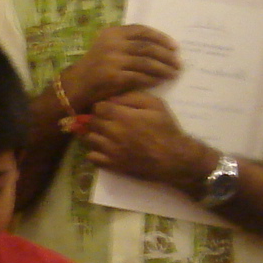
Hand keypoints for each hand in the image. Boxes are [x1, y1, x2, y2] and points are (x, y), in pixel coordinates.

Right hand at [62, 24, 180, 110]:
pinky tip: (160, 81)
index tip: (174, 46)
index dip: (161, 38)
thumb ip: (128, 43)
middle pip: (147, 47)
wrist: (77, 85)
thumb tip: (160, 47)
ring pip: (146, 62)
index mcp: (112, 33)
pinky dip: (152, 79)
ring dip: (163, 68)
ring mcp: (112, 60)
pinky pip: (139, 77)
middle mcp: (112, 43)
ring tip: (174, 73)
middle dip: (166, 55)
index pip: (142, 31)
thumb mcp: (109, 47)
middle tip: (178, 62)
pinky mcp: (114, 76)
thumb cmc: (97, 66)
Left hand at [81, 92, 217, 190]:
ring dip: (95, 134)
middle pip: (92, 122)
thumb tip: (113, 97)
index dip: (102, 106)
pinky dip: (94, 152)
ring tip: (105, 134)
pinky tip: (104, 149)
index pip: (98, 107)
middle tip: (107, 121)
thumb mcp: (155, 105)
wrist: (173, 158)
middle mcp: (113, 133)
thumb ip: (133, 97)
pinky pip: (92, 157)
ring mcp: (111, 151)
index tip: (109, 108)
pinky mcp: (112, 165)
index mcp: (122, 116)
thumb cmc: (166, 129)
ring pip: (89, 139)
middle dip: (97, 119)